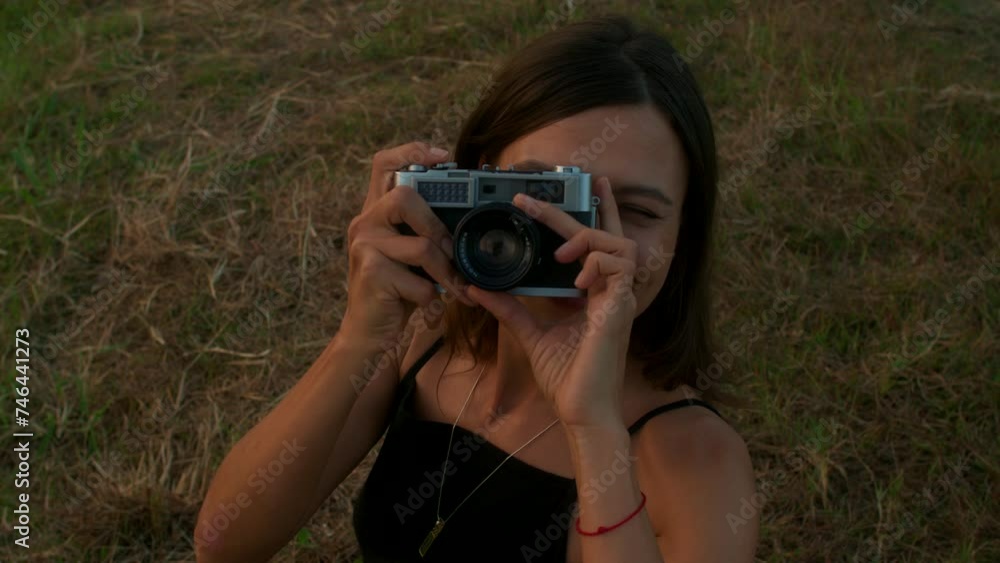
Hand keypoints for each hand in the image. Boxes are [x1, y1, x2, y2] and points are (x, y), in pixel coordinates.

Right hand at [340, 142, 473, 347]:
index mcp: (375, 212)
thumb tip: (467, 218)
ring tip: (456, 289)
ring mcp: (364, 246)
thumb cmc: (396, 291)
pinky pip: (420, 281)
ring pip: (422, 246)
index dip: (412, 151)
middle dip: (438, 227)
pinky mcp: (371, 272)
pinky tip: (428, 308)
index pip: (384, 164)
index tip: (443, 156)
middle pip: (406, 197)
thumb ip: (424, 232)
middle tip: (451, 253)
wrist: (368, 333)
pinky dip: (432, 299)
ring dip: (446, 274)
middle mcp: (364, 222)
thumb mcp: (409, 255)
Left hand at [466, 177, 637, 427]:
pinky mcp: (621, 309)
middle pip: (604, 234)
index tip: (589, 184)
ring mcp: (620, 298)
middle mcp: (611, 290)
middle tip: (533, 202)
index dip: (598, 211)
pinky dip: (596, 264)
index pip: (600, 242)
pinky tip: (577, 282)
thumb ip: (509, 307)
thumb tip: (478, 287)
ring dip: (587, 239)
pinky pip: (619, 267)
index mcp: (594, 292)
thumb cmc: (564, 377)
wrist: (580, 411)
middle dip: (573, 212)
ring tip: (561, 255)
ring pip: (619, 244)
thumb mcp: (529, 332)